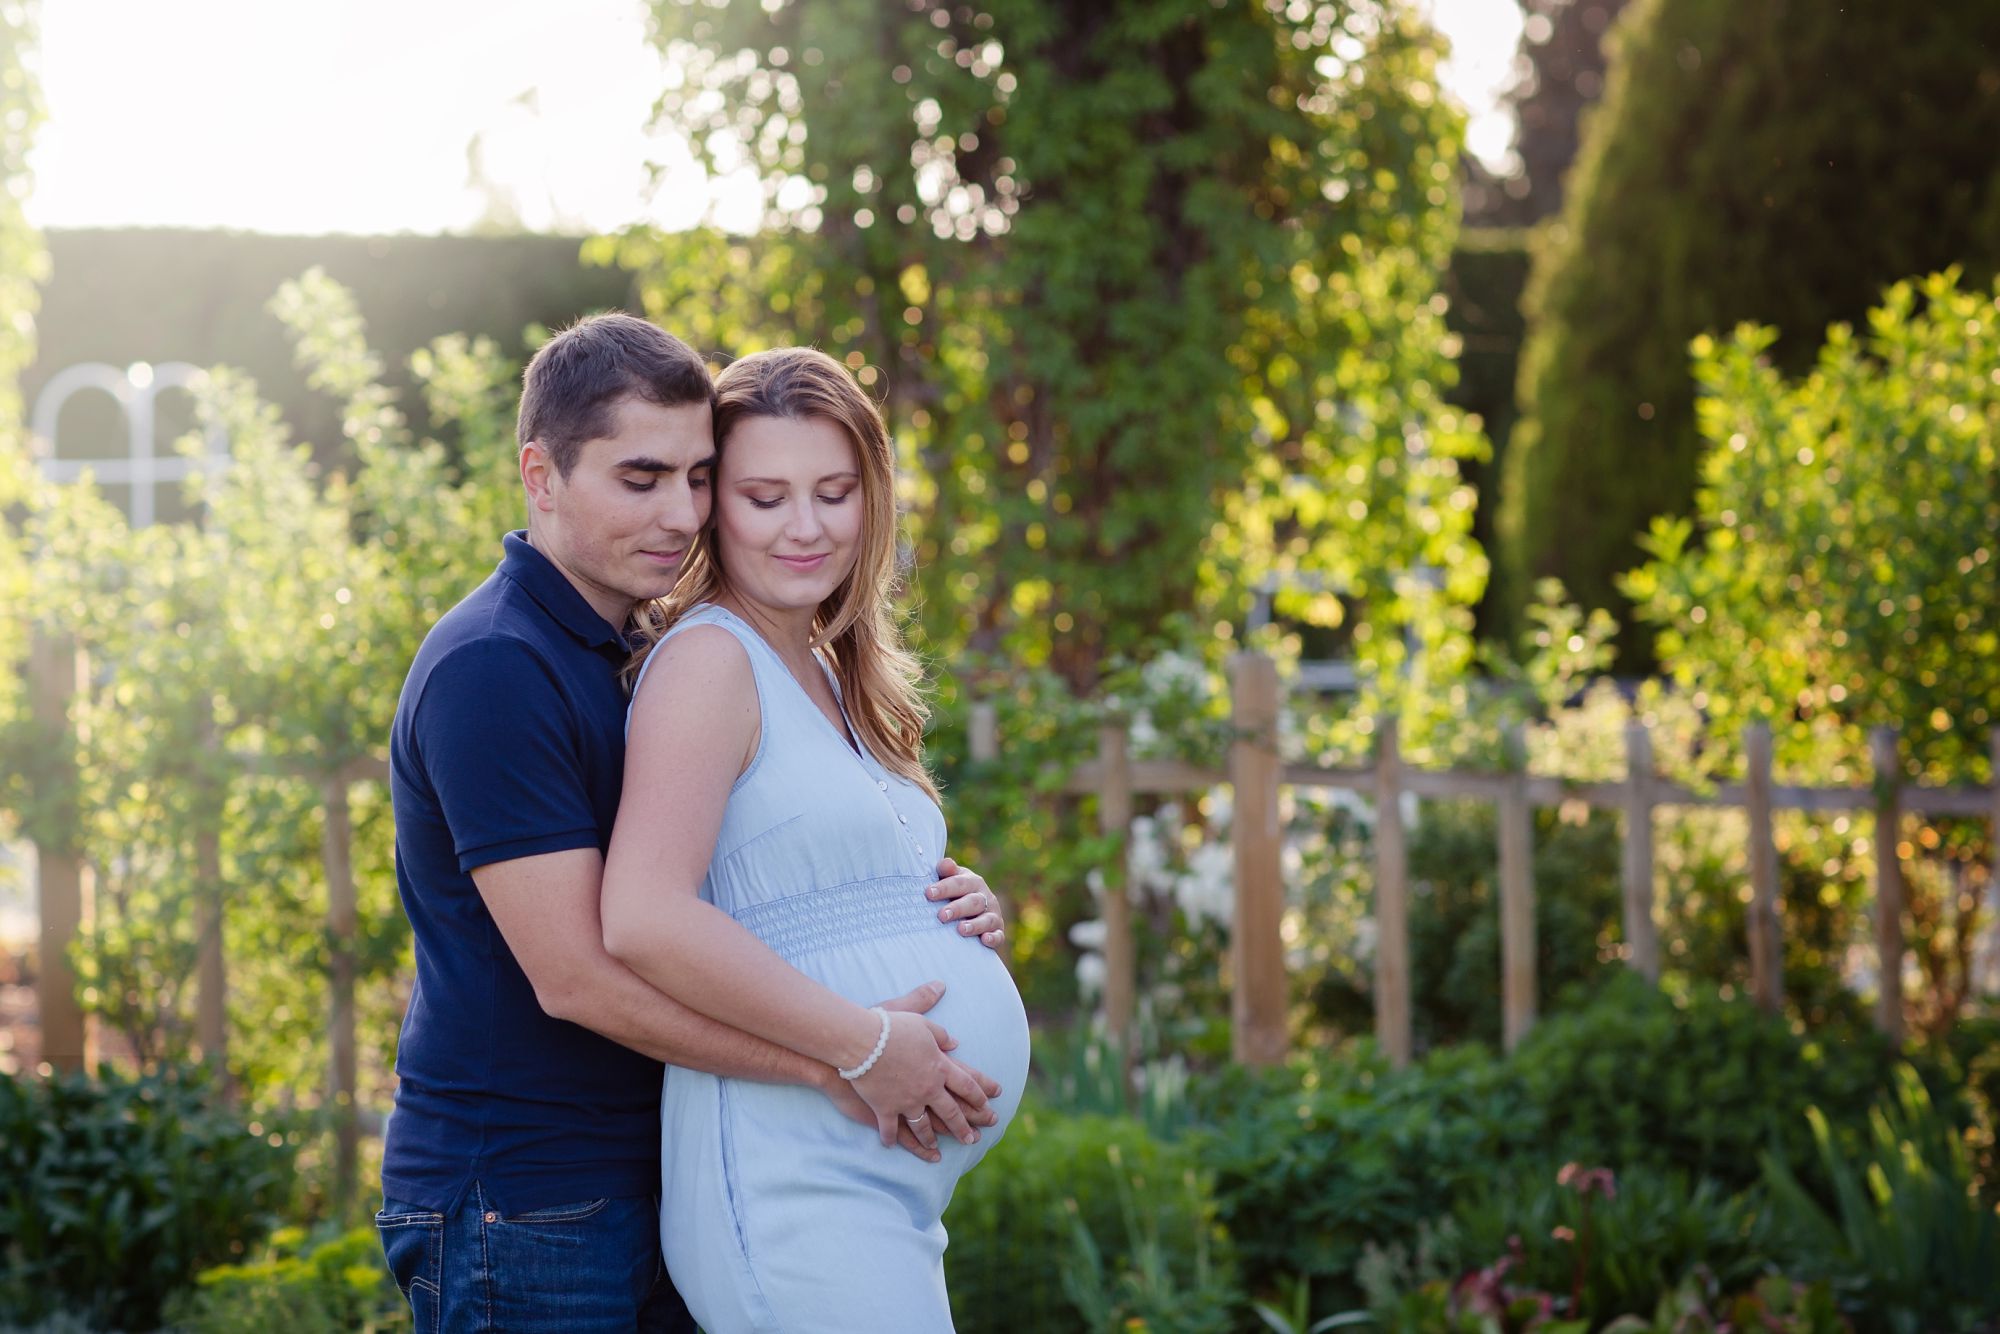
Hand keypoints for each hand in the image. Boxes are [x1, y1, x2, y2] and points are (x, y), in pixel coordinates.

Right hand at [851, 1010, 995, 1149]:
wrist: (862, 1041)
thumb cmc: (892, 1027)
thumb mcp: (921, 1023)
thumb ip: (940, 1034)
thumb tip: (956, 1042)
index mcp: (940, 1066)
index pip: (967, 1084)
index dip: (980, 1095)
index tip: (990, 1104)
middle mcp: (928, 1088)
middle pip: (951, 1112)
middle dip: (963, 1127)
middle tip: (973, 1140)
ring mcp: (907, 1101)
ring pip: (924, 1126)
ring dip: (931, 1139)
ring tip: (936, 1149)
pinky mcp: (885, 1109)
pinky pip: (891, 1129)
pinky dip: (891, 1139)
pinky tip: (892, 1146)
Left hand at [927, 857, 1005, 952]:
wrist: (972, 913)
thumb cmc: (955, 894)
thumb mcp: (951, 880)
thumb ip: (946, 872)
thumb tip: (945, 863)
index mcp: (972, 882)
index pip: (959, 883)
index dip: (945, 888)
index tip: (929, 893)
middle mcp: (985, 897)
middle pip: (973, 901)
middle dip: (957, 908)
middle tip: (941, 916)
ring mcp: (993, 915)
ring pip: (987, 919)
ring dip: (975, 924)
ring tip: (961, 929)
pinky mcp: (998, 931)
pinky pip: (998, 935)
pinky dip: (993, 938)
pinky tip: (985, 940)